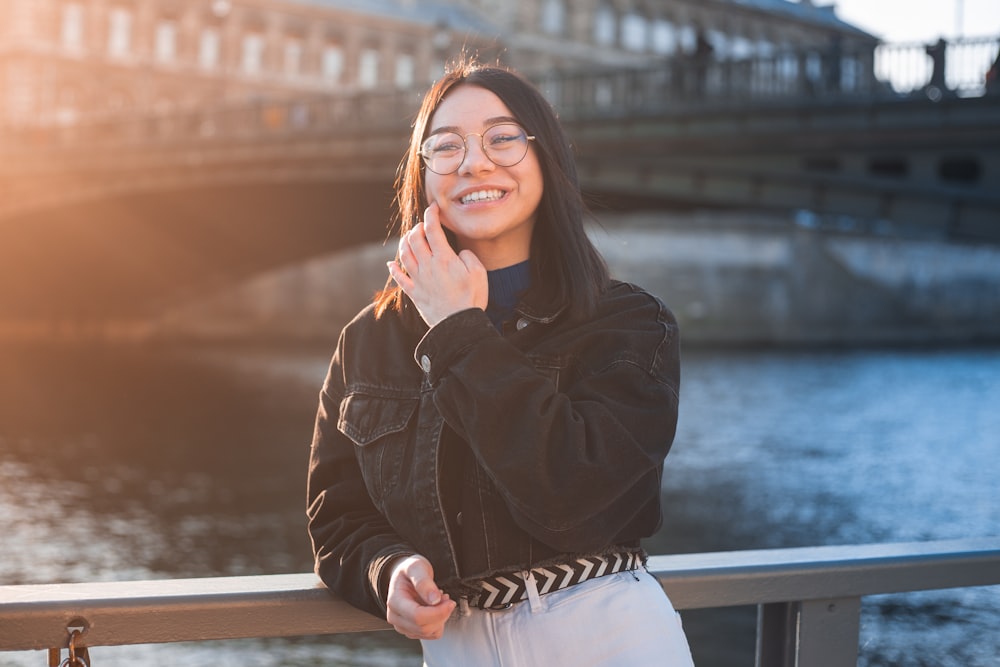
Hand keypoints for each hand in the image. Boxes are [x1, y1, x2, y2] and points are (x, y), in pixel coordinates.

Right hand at [385, 554, 455, 639]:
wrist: (406, 576)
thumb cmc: (409, 570)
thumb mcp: (416, 566)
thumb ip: (424, 581)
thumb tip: (434, 599)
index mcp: (394, 601)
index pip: (417, 616)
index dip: (437, 612)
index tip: (449, 601)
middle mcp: (395, 617)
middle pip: (423, 627)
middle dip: (441, 614)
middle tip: (445, 597)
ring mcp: (403, 626)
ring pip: (428, 633)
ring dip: (441, 618)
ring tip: (440, 600)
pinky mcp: (412, 630)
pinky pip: (431, 634)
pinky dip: (439, 623)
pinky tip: (437, 609)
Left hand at [388, 203, 487, 327]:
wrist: (458, 325)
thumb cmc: (472, 298)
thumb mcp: (479, 272)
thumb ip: (467, 255)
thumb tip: (457, 252)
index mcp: (444, 258)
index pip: (432, 229)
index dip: (431, 215)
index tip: (433, 208)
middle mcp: (427, 266)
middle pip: (414, 239)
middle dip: (417, 227)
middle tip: (423, 225)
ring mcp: (418, 280)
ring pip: (404, 254)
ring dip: (404, 242)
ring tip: (409, 238)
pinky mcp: (414, 293)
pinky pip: (399, 278)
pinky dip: (393, 269)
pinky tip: (391, 263)